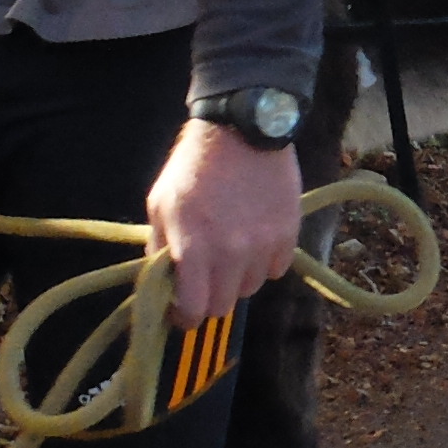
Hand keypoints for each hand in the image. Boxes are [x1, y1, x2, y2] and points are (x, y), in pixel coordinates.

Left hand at [150, 122, 302, 323]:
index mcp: (194, 248)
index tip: (181, 311)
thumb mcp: (160, 204)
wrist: (241, 130)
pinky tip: (254, 240)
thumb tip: (162, 282)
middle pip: (224, 307)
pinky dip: (264, 262)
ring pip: (250, 288)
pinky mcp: (288, 234)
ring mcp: (264, 245)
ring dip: (237, 279)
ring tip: (230, 252)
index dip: (185, 318)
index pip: (194, 311)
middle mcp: (232, 254)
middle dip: (210, 298)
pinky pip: (275, 269)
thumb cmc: (193, 167)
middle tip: (205, 279)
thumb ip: (159, 248)